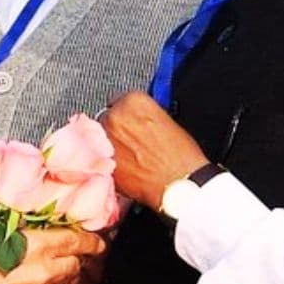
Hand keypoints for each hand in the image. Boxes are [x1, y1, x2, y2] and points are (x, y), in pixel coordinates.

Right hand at [0, 221, 104, 283]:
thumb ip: (18, 221)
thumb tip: (31, 215)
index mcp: (36, 245)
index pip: (77, 241)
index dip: (91, 238)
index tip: (97, 237)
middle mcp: (41, 271)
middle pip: (73, 264)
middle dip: (76, 256)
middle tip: (76, 249)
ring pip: (62, 283)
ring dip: (61, 272)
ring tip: (54, 264)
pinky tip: (38, 280)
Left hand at [99, 91, 207, 212]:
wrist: (180, 184)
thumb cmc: (181, 157)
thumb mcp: (167, 121)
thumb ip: (144, 112)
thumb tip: (138, 117)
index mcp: (134, 101)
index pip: (121, 99)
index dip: (129, 113)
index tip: (132, 120)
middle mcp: (116, 116)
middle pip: (109, 117)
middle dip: (118, 128)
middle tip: (134, 141)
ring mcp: (107, 139)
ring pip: (101, 137)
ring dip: (112, 143)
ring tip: (132, 156)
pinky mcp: (103, 160)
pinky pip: (101, 156)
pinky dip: (110, 160)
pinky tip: (128, 167)